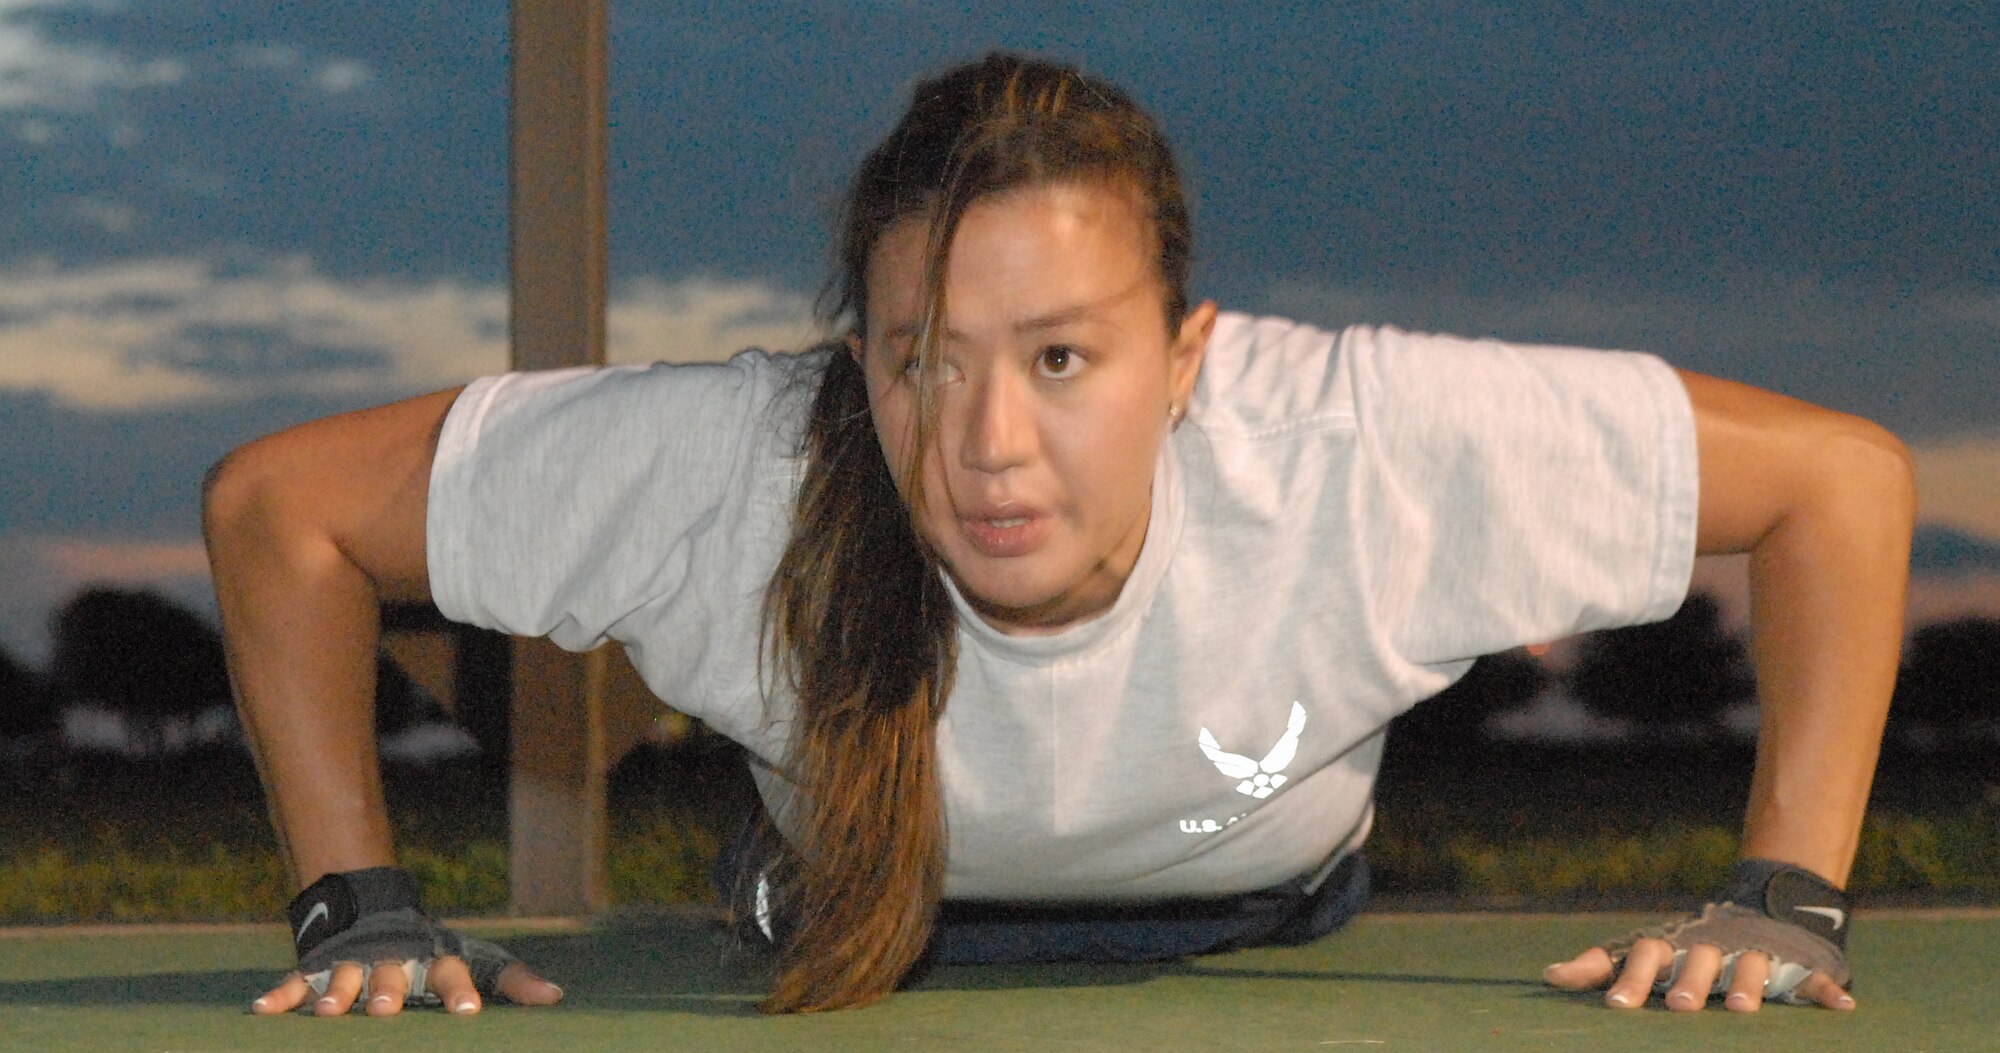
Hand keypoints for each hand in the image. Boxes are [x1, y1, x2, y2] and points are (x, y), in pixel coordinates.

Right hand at [250, 952, 564, 1016]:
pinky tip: (261, 1011)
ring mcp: (353, 964)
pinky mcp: (318, 969)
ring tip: (327, 1014)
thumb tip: (557, 997)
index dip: (461, 991)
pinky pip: (296, 984)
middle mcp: (395, 962)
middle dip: (387, 992)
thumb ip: (515, 982)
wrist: (382, 909)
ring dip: (335, 995)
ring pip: (342, 980)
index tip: (468, 1011)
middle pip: (391, 977)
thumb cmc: (440, 952)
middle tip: (384, 1010)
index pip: (452, 974)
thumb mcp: (482, 961)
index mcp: (436, 961)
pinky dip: (279, 997)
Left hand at [1543, 940, 1853, 1011]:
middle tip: (1679, 1007)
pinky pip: (1814, 978)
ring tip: (1743, 1011)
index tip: (1616, 1008)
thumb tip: (1547, 976)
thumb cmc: (1682, 947)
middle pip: (1697, 962)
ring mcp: (1755, 953)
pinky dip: (1827, 991)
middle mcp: (1710, 948)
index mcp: (1671, 947)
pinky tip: (1841, 1007)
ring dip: (1749, 987)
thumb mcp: (1639, 953)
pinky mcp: (1797, 964)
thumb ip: (1596, 966)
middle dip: (1689, 983)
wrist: (1754, 906)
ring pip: (1752, 967)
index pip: (1644, 957)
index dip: (1631, 980)